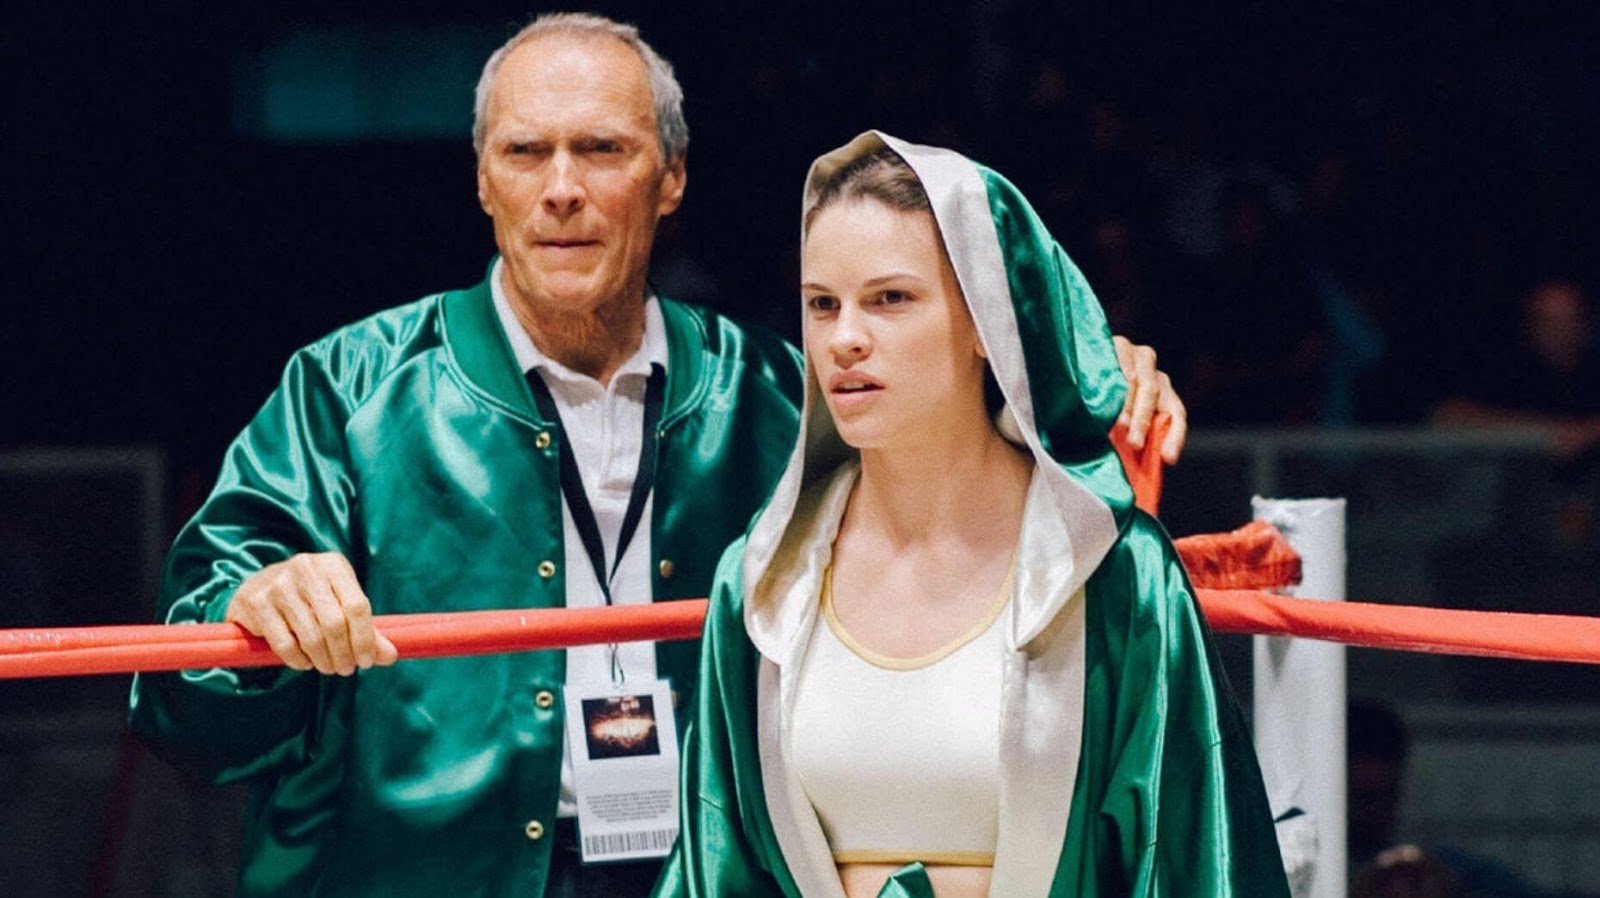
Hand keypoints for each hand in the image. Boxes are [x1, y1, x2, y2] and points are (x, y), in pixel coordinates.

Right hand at [224, 552, 397, 674]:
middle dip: (344, 654)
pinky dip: (298, 660)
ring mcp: (278, 585)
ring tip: (328, 668)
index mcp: (333, 565)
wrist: (258, 585)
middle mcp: (306, 569)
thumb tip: (390, 656)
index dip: (366, 639)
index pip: (358, 606)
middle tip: (346, 669)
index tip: (367, 661)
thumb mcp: (340, 602)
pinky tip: (305, 663)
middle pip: (335, 624)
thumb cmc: (310, 597)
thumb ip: (365, 628)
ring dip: (323, 661)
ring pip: (311, 636)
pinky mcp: (256, 602)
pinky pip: (284, 643)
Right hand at [1113, 335, 1187, 463]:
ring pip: (1140, 380)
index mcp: (1164, 398)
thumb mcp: (1122, 426)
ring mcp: (1139, 358)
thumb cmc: (1103, 409)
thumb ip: (1132, 440)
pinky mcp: (1120, 345)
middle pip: (1155, 396)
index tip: (1168, 458)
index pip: (1176, 415)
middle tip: (1134, 444)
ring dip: (1130, 404)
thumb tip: (1138, 466)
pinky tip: (1108, 390)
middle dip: (1144, 422)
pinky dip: (1118, 376)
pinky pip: (1122, 360)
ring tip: (1120, 423)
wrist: (1080, 373)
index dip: (1175, 437)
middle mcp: (1156, 377)